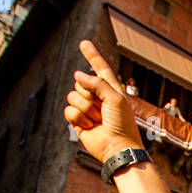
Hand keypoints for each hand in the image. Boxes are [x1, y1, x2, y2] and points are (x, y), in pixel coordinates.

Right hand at [64, 40, 144, 164]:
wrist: (118, 148)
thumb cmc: (123, 125)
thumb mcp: (116, 98)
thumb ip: (97, 83)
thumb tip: (78, 75)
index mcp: (110, 89)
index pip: (100, 68)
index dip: (92, 56)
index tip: (84, 43)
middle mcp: (98, 97)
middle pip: (81, 82)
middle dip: (90, 95)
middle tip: (103, 111)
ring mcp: (87, 109)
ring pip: (73, 96)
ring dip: (86, 109)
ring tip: (98, 120)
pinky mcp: (78, 121)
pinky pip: (68, 110)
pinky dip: (78, 118)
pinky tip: (90, 127)